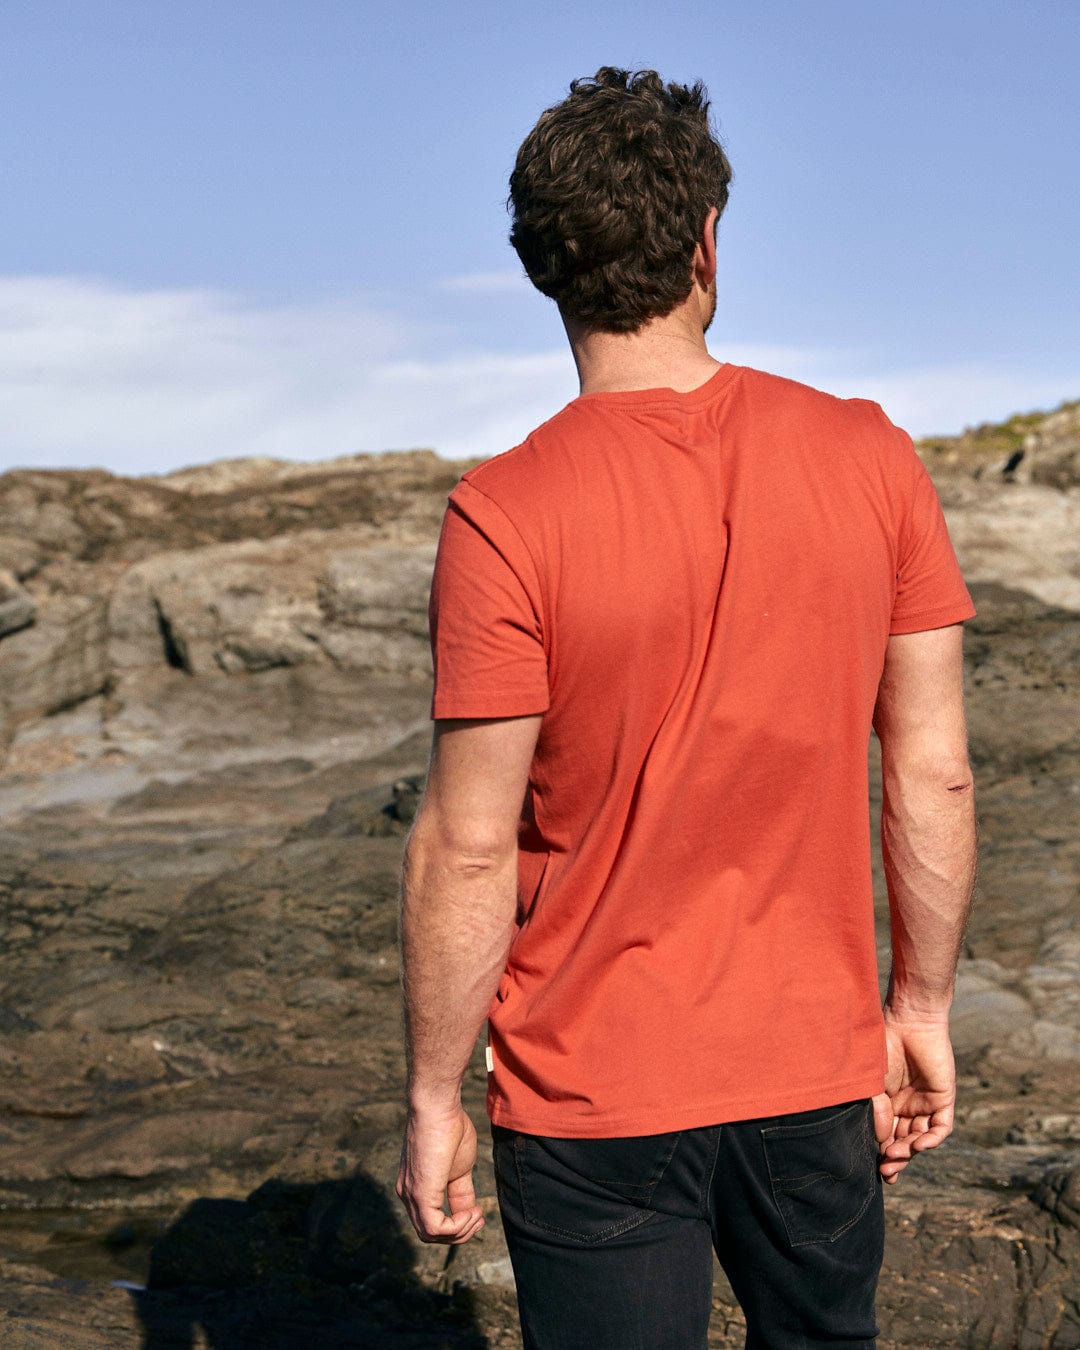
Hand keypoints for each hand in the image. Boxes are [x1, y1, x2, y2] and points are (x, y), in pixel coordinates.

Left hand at [396, 1103, 485, 1243]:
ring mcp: (411, 1195)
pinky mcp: (420, 1194)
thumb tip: (470, 1210)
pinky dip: (457, 1227)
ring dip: (460, 1231)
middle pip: (430, 1233)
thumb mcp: (460, 1165)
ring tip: (477, 1214)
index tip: (479, 1213)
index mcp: (415, 1187)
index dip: (458, 1225)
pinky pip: (435, 1229)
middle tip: (479, 1217)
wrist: (438, 1106)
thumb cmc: (449, 1127)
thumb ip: (460, 1190)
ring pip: (431, 1235)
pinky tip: (471, 1212)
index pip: (432, 1221)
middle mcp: (408, 1194)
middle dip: (460, 1233)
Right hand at [873, 1012, 955, 1184]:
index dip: (883, 1153)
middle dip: (896, 1158)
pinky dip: (931, 1139)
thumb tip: (882, 1141)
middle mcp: (907, 1105)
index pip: (887, 1135)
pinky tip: (918, 1144)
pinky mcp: (944, 1098)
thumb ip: (877, 1112)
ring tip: (897, 1155)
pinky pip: (941, 1127)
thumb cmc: (883, 1046)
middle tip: (887, 1170)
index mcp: (888, 1101)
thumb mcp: (872, 1084)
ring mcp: (926, 1102)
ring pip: (921, 1137)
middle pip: (904, 1141)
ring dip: (911, 1151)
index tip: (874, 1169)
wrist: (909, 1021)